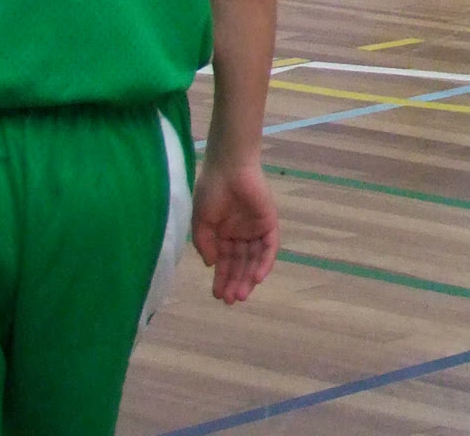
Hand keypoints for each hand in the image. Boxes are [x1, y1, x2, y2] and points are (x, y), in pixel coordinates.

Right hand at [191, 156, 278, 305]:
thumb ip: (205, 244)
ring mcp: (255, 228)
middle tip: (230, 301)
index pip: (225, 262)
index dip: (221, 279)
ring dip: (248, 277)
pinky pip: (269, 246)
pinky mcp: (269, 222)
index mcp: (223, 234)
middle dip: (235, 282)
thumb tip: (212, 264)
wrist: (228, 168)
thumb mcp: (201, 222)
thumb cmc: (211, 190)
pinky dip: (265, 262)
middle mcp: (240, 233)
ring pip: (254, 258)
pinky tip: (256, 278)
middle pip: (240, 263)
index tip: (217, 296)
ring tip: (241, 295)